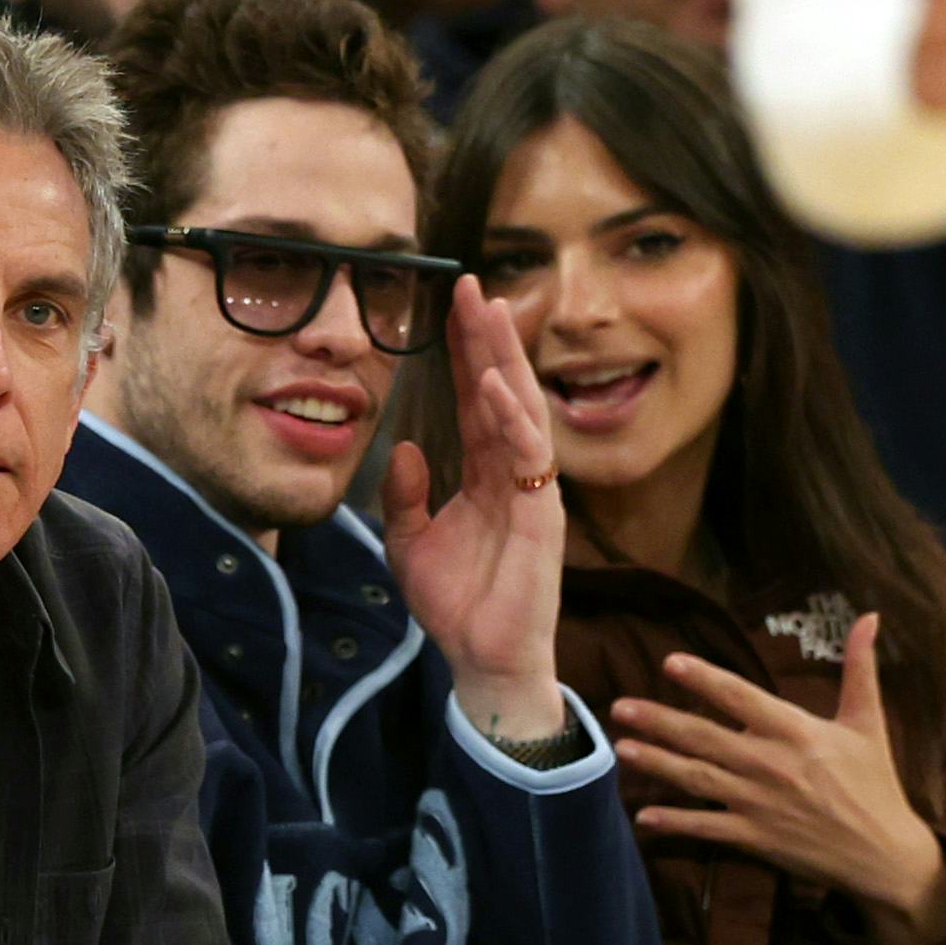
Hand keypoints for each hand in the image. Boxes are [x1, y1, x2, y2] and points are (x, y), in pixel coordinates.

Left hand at [379, 277, 570, 744]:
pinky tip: (493, 384)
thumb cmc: (456, 605)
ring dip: (505, 360)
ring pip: (522, 409)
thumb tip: (403, 447)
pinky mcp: (542, 513)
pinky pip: (528, 455)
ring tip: (490, 313)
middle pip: (502, 389)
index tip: (452, 305)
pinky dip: (512, 417)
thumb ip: (404, 495)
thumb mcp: (409, 542)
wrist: (482, 659)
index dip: (465, 353)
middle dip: (488, 338)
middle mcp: (513, 472)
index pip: (474, 399)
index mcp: (484, 473)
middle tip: (473, 285)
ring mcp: (531, 490)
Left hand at [612, 634, 945, 920]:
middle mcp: (770, 764)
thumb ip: (860, 669)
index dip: (704, 678)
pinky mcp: (754, 837)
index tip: (669, 663)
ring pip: (696, 779)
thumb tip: (870, 617)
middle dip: (659, 720)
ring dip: (656, 763)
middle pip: (704, 736)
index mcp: (796, 731)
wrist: (883, 853)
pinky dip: (673, 822)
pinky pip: (705, 828)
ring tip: (621, 748)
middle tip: (620, 707)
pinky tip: (643, 816)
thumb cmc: (875, 784)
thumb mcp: (868, 722)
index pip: (741, 697)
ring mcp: (758, 803)